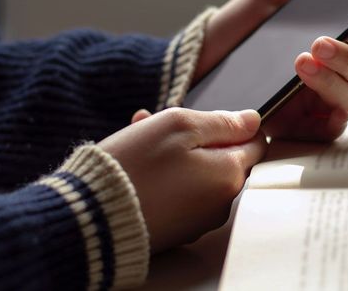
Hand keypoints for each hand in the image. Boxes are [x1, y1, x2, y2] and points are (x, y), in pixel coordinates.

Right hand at [98, 108, 265, 252]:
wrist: (93, 216)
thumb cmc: (136, 167)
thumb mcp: (180, 126)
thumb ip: (222, 122)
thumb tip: (252, 120)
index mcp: (229, 175)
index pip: (255, 142)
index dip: (232, 124)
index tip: (205, 117)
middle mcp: (221, 204)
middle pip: (222, 157)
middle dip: (196, 137)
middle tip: (159, 121)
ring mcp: (198, 221)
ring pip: (197, 173)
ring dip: (175, 152)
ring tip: (140, 134)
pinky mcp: (175, 231)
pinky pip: (179, 193)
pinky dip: (165, 175)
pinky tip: (137, 161)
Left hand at [195, 0, 347, 141]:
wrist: (192, 66)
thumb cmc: (234, 29)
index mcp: (333, 39)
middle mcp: (332, 72)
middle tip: (319, 42)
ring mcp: (316, 102)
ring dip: (333, 82)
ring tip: (300, 63)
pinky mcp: (297, 127)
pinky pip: (329, 132)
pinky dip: (330, 120)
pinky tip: (321, 107)